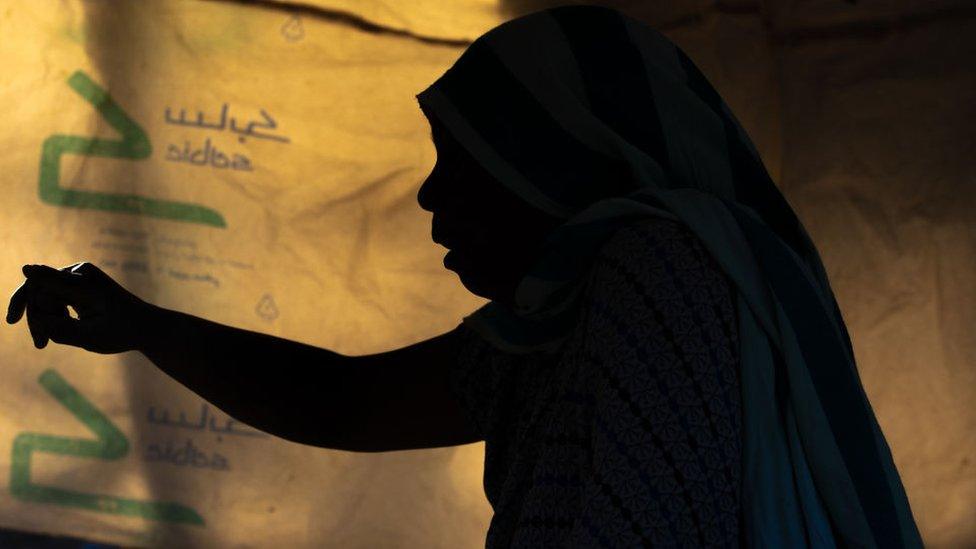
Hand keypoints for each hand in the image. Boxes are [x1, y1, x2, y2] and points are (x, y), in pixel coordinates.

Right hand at [5, 262, 151, 353]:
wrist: (146, 328)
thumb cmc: (121, 333)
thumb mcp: (88, 337)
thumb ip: (57, 325)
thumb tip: (34, 305)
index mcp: (85, 282)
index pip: (41, 287)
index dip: (22, 301)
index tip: (11, 319)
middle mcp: (80, 273)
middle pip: (39, 292)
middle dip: (36, 319)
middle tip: (40, 345)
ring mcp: (77, 276)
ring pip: (43, 296)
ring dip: (43, 320)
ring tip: (45, 343)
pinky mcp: (76, 284)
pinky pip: (51, 298)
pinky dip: (52, 316)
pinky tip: (57, 332)